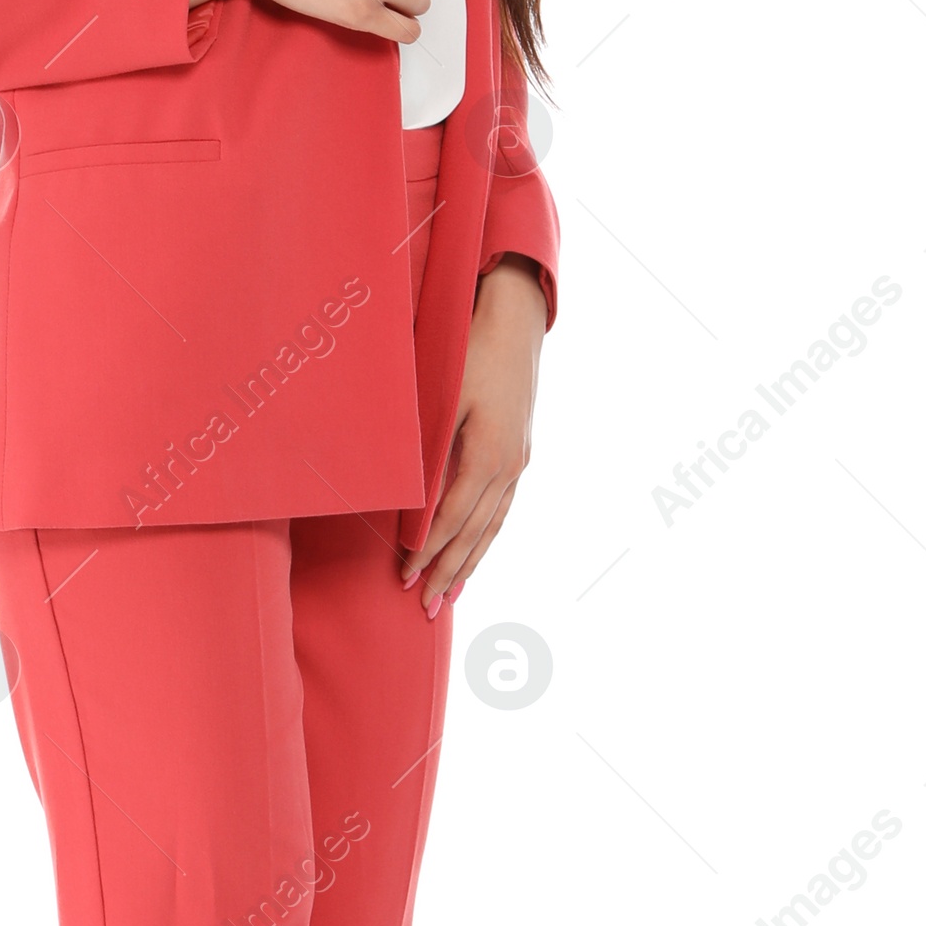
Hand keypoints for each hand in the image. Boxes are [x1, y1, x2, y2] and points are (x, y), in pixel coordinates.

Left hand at [401, 259, 544, 612]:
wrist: (514, 319)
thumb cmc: (468, 351)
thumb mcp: (442, 398)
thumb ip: (427, 450)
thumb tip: (405, 496)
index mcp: (489, 457)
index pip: (451, 519)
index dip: (427, 551)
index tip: (404, 576)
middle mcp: (509, 467)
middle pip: (475, 534)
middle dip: (448, 572)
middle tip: (425, 606)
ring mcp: (519, 461)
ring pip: (493, 526)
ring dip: (470, 562)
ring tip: (451, 594)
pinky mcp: (521, 452)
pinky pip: (503, 508)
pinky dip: (488, 536)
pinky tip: (476, 550)